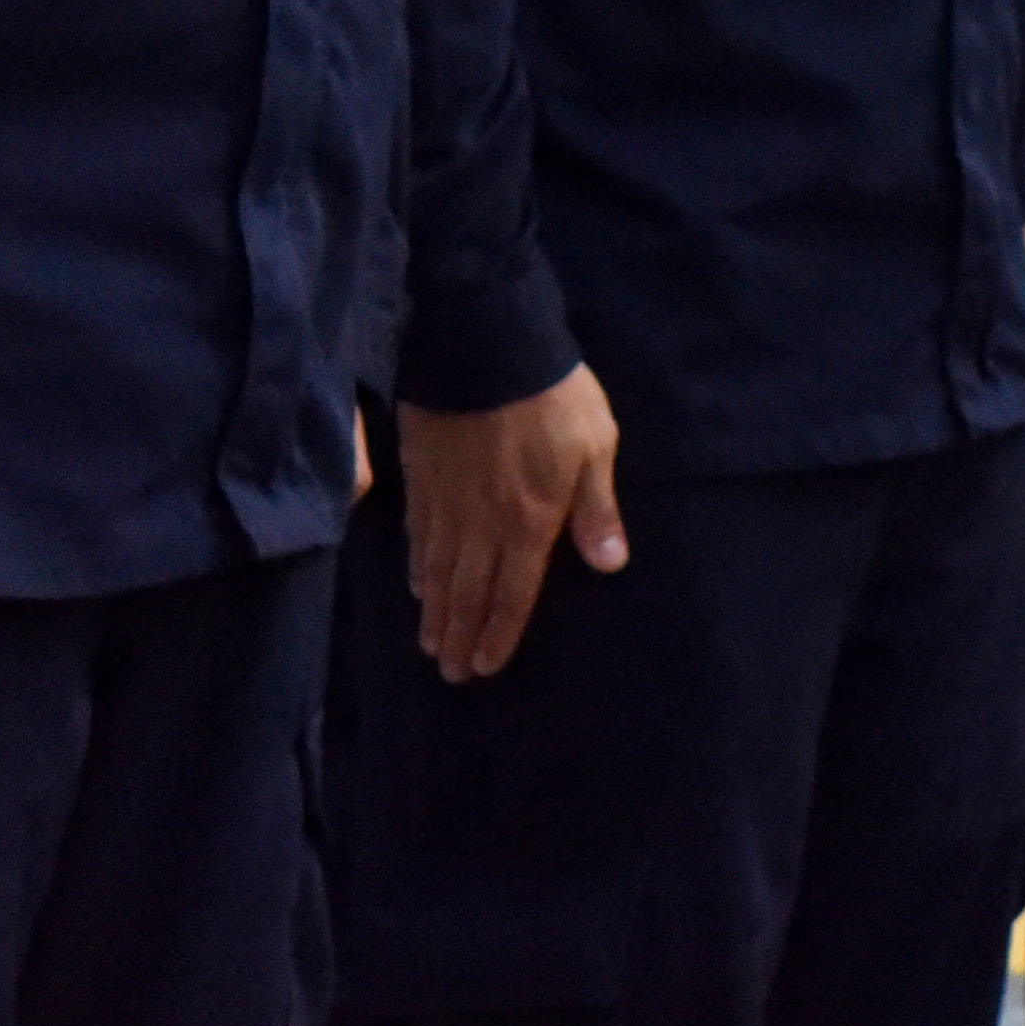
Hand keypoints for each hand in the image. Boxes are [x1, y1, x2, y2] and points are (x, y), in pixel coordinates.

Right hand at [398, 368, 626, 679]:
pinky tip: (415, 587)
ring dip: (435, 613)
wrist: (485, 351)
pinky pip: (416, 539)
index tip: (486, 667)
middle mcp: (482, 525)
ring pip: (436, 573)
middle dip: (461, 637)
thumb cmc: (554, 397)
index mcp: (530, 521)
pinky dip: (416, 570)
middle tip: (451, 674)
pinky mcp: (420, 482)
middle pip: (468, 593)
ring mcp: (446, 506)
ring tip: (430, 645)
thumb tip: (609, 564)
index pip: (513, 593)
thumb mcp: (596, 447)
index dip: (500, 633)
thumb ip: (597, 509)